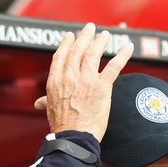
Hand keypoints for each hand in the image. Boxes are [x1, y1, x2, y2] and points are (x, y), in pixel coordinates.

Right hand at [34, 22, 133, 141]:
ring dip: (100, 42)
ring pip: (93, 54)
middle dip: (84, 36)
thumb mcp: (50, 110)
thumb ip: (46, 102)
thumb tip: (39, 103)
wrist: (74, 138)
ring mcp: (86, 80)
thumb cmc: (62, 127)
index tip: (70, 36)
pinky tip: (128, 47)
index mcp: (55, 81)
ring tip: (105, 35)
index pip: (61, 56)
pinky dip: (123, 55)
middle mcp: (69, 77)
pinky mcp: (102, 87)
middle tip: (90, 28)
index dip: (66, 44)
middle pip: (77, 50)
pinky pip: (114, 66)